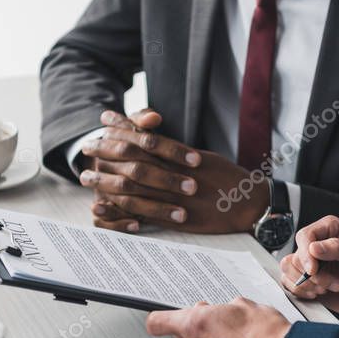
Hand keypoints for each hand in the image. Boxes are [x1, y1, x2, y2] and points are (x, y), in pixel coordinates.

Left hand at [81, 109, 269, 233]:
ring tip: (86, 177)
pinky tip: (103, 208)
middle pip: (136, 160)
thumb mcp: (206, 158)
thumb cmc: (232, 180)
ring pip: (135, 187)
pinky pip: (144, 214)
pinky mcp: (178, 219)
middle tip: (87, 147)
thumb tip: (155, 142)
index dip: (123, 129)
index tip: (104, 119)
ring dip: (108, 182)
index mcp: (185, 157)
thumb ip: (179, 152)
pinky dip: (121, 211)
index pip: (148, 138)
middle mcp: (179, 174)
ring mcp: (177, 197)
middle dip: (109, 152)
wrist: (252, 204)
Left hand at [146, 297, 290, 337]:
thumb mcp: (242, 304)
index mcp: (194, 324)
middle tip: (217, 316)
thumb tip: (224, 309)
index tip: (164, 313)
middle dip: (196, 324)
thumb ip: (223, 307)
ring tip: (234, 332)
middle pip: (181, 333)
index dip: (160, 316)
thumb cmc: (266, 334)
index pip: (157, 322)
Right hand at [280, 215, 338, 317]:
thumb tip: (314, 247)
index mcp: (329, 230)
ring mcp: (309, 264)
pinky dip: (302, 292)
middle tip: (334, 283)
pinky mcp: (305, 281)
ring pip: (288, 271)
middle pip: (296, 257)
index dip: (306, 254)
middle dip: (314, 276)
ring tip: (328, 288)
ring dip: (307, 285)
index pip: (305, 236)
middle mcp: (316, 245)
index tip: (314, 269)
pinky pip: (289, 284)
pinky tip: (318, 294)